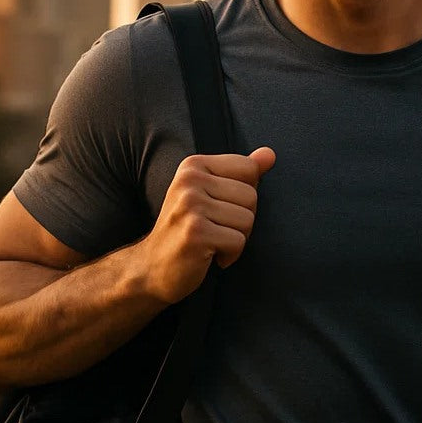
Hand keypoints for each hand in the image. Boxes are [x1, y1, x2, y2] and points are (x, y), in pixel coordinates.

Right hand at [138, 147, 275, 302]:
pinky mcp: (195, 233)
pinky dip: (231, 255)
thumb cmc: (187, 229)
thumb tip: (270, 154)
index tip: (220, 208)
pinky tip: (210, 255)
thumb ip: (242, 173)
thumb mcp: (211, 194)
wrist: (151, 268)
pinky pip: (238, 241)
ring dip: (236, 238)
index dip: (244, 195)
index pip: (249, 168)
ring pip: (247, 220)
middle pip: (251, 196)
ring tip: (211, 242)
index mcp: (194, 165)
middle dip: (241, 220)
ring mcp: (190, 206)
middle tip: (214, 229)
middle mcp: (189, 180)